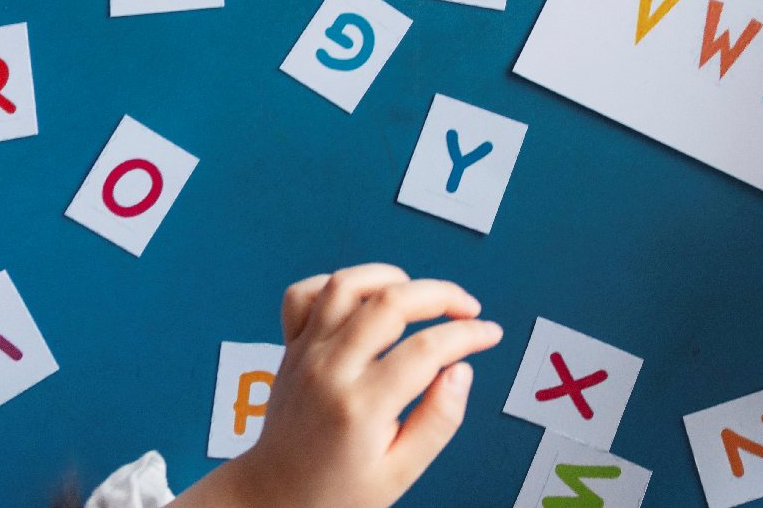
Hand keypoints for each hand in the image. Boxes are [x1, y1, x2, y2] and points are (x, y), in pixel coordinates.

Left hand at [178, 264, 502, 507]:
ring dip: (392, 277)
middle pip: (390, 302)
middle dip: (441, 294)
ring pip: (347, 284)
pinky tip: (365, 297)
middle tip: (468, 308)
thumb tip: (461, 370)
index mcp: (361, 408)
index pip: (426, 349)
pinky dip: (337, 284)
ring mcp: (305, 354)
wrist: (273, 496)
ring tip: (421, 295)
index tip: (488, 334)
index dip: (468, 335)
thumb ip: (439, 421)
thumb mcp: (399, 473)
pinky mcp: (290, 347)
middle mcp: (329, 371)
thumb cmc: (336, 491)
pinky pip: (304, 293)